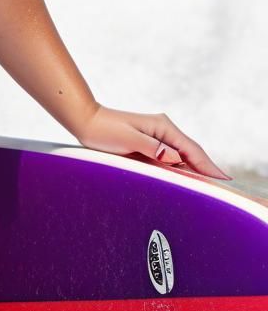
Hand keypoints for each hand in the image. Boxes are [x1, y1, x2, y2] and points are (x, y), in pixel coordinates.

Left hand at [72, 104, 230, 180]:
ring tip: (210, 187)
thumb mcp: (128, 139)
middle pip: (191, 153)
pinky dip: (181, 170)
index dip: (208, 165)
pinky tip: (186, 180)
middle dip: (206, 169)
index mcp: (162, 127)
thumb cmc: (104, 129)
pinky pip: (170, 160)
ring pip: (182, 158)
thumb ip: (152, 148)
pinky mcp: (149, 146)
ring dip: (194, 170)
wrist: (86, 122)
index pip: (191, 149)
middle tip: (224, 188)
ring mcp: (157, 139)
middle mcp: (163, 131)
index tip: (224, 179)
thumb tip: (174, 157)